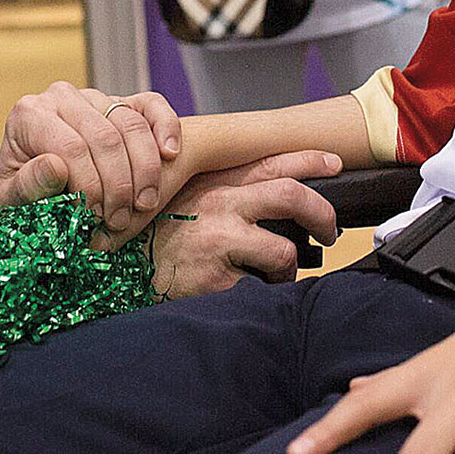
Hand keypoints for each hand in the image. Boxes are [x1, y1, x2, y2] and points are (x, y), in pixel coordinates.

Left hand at [0, 83, 181, 243]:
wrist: (36, 178)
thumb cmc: (23, 190)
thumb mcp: (13, 196)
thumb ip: (29, 185)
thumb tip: (55, 167)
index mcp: (29, 114)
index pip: (70, 147)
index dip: (88, 186)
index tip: (95, 217)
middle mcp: (61, 96)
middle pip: (104, 137)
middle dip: (118, 184)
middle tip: (119, 219)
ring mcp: (94, 96)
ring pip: (130, 125)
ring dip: (144, 169)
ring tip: (142, 204)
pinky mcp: (121, 100)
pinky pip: (152, 106)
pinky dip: (166, 127)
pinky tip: (170, 154)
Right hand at [149, 151, 341, 298]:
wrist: (121, 273)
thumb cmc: (160, 238)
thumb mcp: (189, 201)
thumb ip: (225, 193)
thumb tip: (276, 196)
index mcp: (214, 183)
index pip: (271, 162)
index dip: (307, 159)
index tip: (333, 162)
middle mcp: (219, 205)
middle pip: (291, 196)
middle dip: (322, 214)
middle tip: (328, 231)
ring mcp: (219, 241)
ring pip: (285, 251)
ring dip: (288, 268)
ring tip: (275, 275)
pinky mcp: (218, 279)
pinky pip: (262, 287)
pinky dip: (263, 293)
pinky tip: (246, 293)